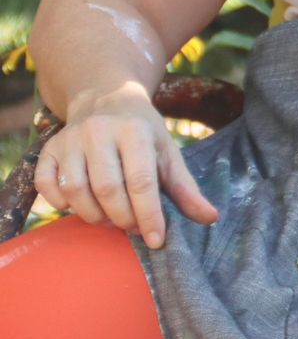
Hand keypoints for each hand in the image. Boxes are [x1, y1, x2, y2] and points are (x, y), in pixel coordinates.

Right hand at [35, 84, 218, 248]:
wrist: (106, 98)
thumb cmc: (142, 132)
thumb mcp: (168, 152)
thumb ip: (185, 187)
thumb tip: (210, 218)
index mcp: (135, 131)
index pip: (142, 181)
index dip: (149, 215)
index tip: (156, 240)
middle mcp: (99, 132)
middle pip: (107, 189)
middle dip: (123, 218)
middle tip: (134, 227)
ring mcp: (69, 140)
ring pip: (75, 190)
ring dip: (94, 216)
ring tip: (111, 219)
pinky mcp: (48, 149)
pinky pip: (46, 186)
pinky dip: (61, 204)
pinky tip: (80, 206)